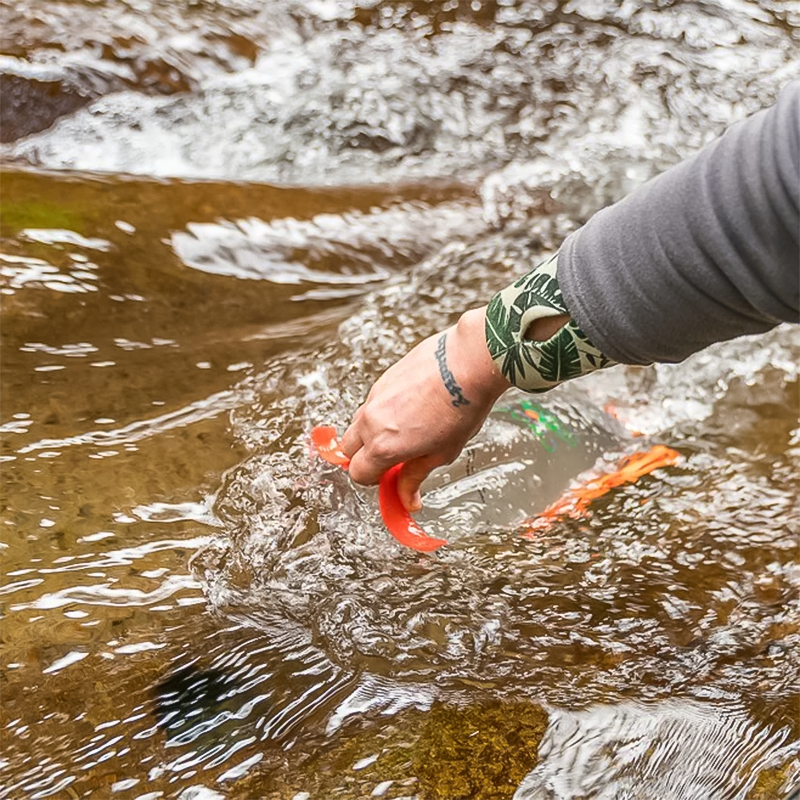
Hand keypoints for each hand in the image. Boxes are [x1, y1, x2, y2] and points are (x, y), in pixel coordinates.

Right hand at [341, 306, 509, 510]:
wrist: (467, 363)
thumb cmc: (461, 407)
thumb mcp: (441, 453)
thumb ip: (415, 477)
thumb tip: (407, 499)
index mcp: (382, 446)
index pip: (358, 474)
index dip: (375, 481)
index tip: (391, 479)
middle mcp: (371, 421)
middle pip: (348, 450)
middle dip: (365, 459)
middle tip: (392, 460)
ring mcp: (374, 397)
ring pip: (358, 424)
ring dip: (371, 435)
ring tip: (404, 433)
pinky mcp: (383, 379)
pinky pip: (372, 403)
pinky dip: (382, 413)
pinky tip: (410, 411)